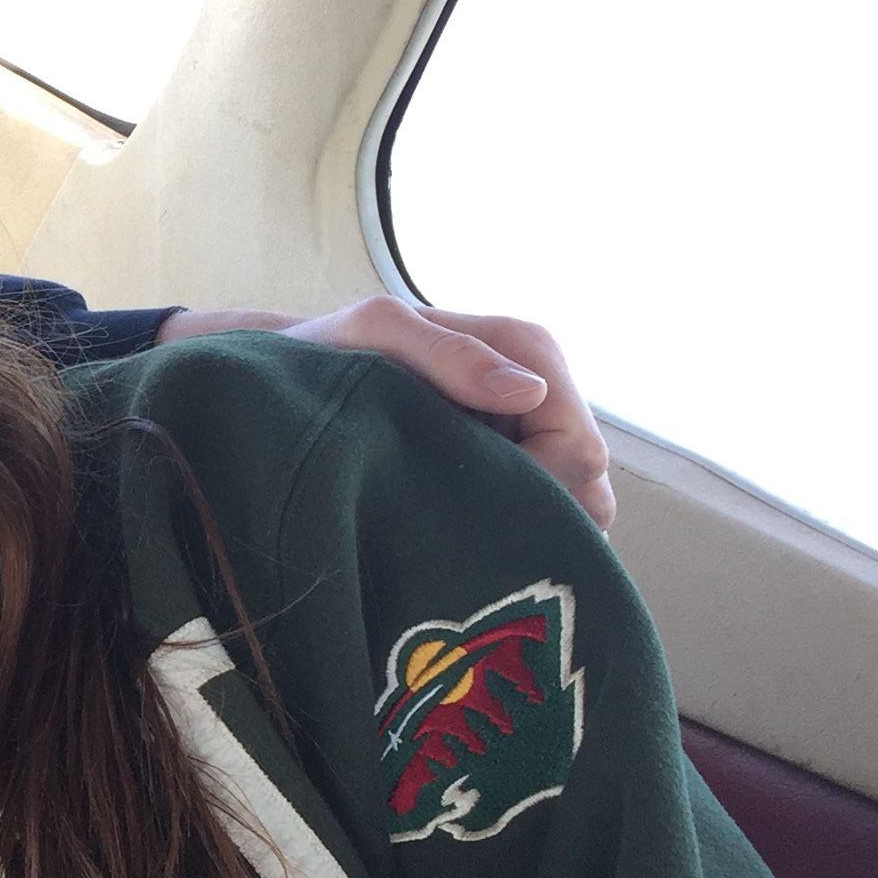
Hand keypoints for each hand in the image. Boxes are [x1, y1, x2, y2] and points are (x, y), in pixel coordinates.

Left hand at [154, 297, 614, 528]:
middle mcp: (539, 396)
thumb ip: (446, 353)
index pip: (580, 450)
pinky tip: (457, 544)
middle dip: (540, 518)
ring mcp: (524, 438)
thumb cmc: (328, 353)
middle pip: (587, 487)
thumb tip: (527, 392)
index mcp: (528, 352)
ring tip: (455, 541)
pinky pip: (534, 519)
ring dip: (524, 532)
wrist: (289, 382)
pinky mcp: (499, 472)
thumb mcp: (375, 334)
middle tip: (463, 538)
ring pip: (569, 511)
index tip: (475, 511)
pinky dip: (507, 537)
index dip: (543, 492)